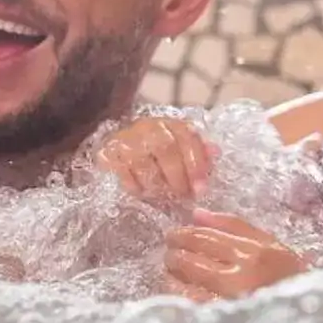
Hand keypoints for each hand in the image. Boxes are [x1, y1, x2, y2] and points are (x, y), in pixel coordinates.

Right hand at [98, 115, 212, 207]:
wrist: (122, 149)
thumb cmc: (161, 157)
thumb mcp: (184, 153)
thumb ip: (200, 154)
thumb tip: (215, 152)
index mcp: (172, 125)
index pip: (187, 138)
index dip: (196, 164)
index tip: (201, 189)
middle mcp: (149, 127)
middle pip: (165, 149)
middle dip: (177, 176)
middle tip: (183, 196)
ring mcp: (126, 138)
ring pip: (142, 161)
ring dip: (156, 183)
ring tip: (163, 197)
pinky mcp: (107, 152)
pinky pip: (121, 170)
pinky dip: (134, 185)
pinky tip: (142, 193)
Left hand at [165, 210, 306, 299]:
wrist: (305, 313)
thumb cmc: (288, 277)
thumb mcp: (271, 246)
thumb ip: (236, 227)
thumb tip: (197, 213)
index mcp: (257, 250)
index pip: (212, 234)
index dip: (188, 232)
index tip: (176, 233)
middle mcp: (244, 269)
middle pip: (199, 250)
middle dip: (177, 246)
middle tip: (169, 247)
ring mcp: (234, 294)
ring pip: (192, 272)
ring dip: (175, 266)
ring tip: (170, 266)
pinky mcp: (225, 314)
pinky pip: (193, 298)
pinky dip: (179, 289)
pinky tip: (175, 286)